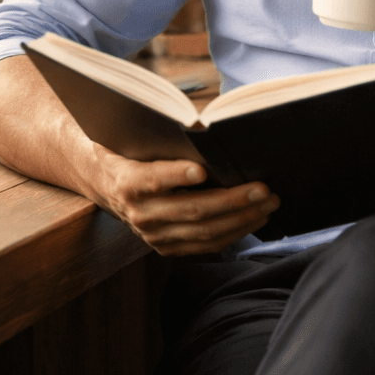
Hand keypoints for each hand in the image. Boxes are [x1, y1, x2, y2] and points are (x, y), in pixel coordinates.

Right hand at [82, 143, 278, 256]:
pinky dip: (234, 232)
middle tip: (263, 188)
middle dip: (232, 200)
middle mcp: (139, 213)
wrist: (105, 184)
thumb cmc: (129, 151)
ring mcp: (153, 235)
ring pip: (204, 232)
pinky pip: (206, 245)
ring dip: (241, 218)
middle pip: (191, 210)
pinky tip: (255, 218)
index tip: (202, 169)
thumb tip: (204, 127)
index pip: (151, 179)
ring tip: (269, 203)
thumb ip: (160, 135)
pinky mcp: (166, 247)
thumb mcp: (133, 137)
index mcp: (126, 181)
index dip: (175, 175)